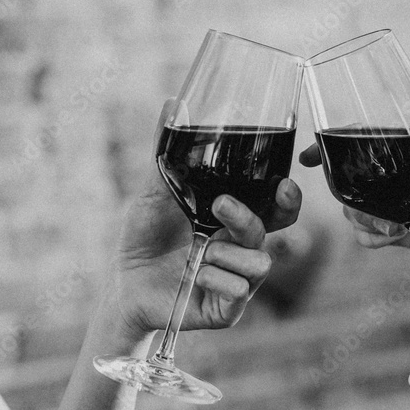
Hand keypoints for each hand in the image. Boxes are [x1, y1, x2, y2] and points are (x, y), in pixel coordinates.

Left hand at [105, 101, 301, 338]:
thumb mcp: (154, 191)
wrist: (122, 284)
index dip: (288, 197)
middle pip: (276, 230)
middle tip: (221, 206)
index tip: (282, 184)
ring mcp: (238, 278)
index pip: (277, 207)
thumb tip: (172, 101)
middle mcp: (242, 247)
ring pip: (262, 262)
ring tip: (197, 254)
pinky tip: (194, 277)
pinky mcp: (228, 308)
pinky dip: (216, 280)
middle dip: (252, 217)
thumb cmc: (142, 238)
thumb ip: (167, 151)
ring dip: (228, 253)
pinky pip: (241, 291)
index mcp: (235, 219)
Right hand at [299, 102, 409, 264]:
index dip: (327, 147)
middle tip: (360, 202)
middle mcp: (395, 177)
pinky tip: (389, 236)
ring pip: (353, 210)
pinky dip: (370, 238)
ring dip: (360, 218)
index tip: (309, 156)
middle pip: (347, 179)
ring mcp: (395, 205)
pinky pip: (368, 237)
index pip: (358, 143)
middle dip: (343, 191)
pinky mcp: (400, 232)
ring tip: (387, 225)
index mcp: (407, 152)